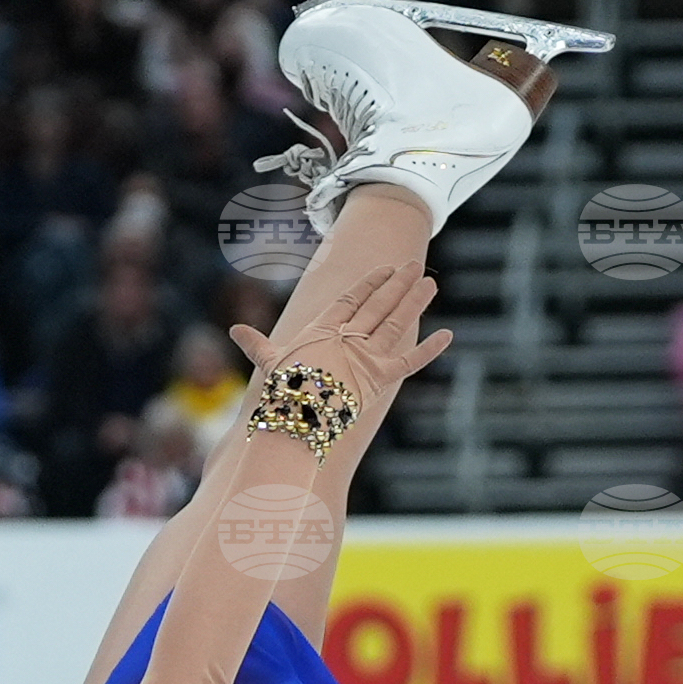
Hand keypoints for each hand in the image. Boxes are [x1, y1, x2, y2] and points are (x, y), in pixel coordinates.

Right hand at [229, 259, 451, 415]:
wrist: (295, 418)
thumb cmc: (278, 395)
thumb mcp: (269, 364)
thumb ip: (258, 346)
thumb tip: (234, 331)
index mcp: (323, 330)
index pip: (351, 300)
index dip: (370, 283)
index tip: (384, 269)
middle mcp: (348, 337)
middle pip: (378, 304)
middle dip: (397, 284)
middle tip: (414, 265)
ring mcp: (365, 356)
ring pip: (396, 322)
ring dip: (414, 301)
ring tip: (429, 281)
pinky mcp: (380, 379)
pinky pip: (410, 362)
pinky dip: (430, 350)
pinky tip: (448, 335)